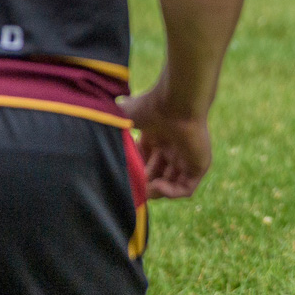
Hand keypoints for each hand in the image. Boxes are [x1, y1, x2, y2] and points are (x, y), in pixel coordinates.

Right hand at [116, 82, 211, 197]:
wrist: (176, 102)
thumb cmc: (149, 106)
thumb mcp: (123, 118)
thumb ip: (114, 129)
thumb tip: (95, 135)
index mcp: (157, 137)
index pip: (145, 161)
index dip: (135, 170)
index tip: (123, 175)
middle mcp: (172, 148)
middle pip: (157, 174)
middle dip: (143, 183)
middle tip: (132, 188)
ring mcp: (186, 158)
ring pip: (171, 184)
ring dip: (155, 191)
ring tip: (143, 190)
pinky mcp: (199, 166)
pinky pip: (185, 189)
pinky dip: (170, 192)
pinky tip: (157, 185)